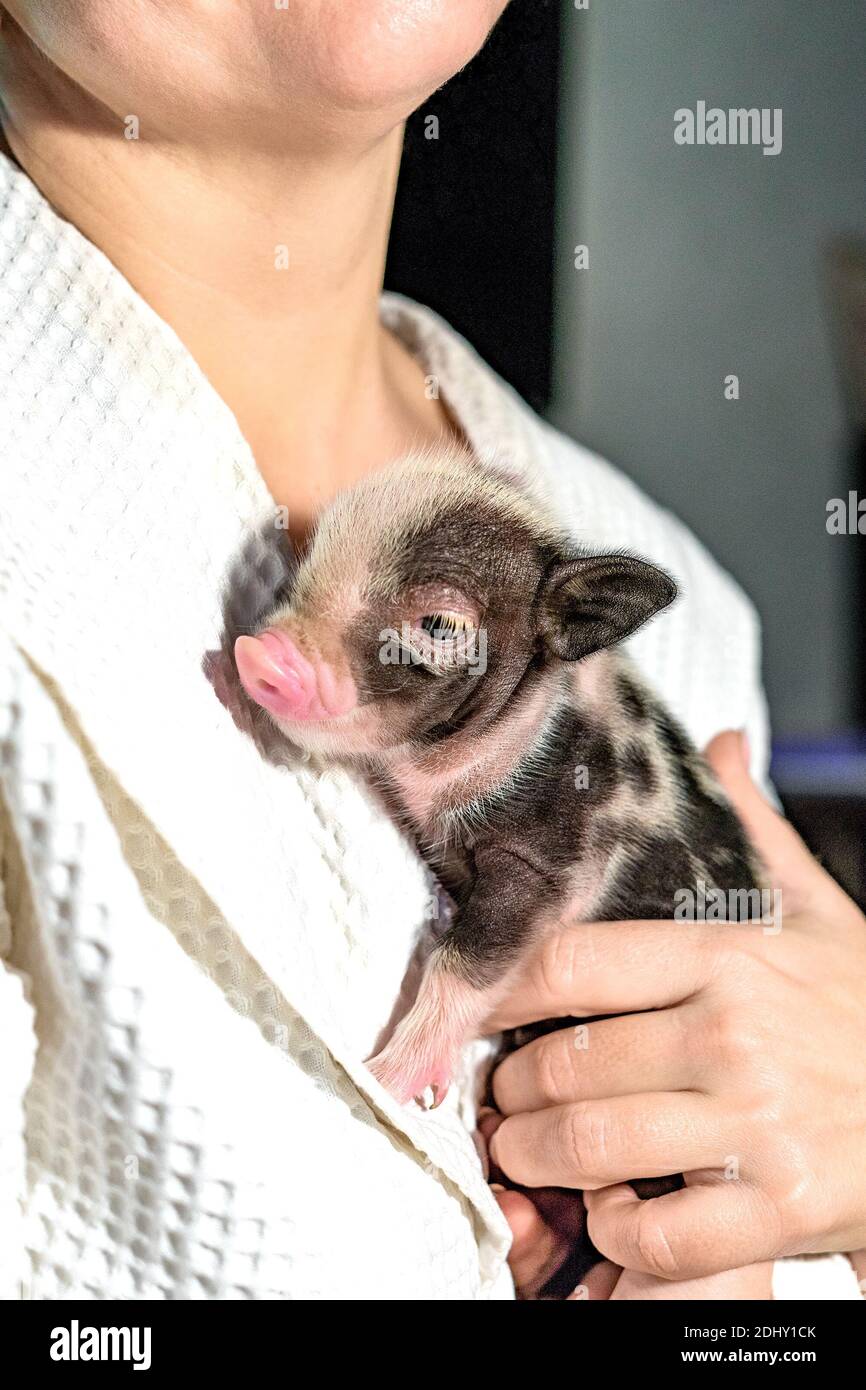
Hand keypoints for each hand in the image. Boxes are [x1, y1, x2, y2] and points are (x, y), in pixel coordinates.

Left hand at [486, 731, 865, 1280]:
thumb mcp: (822, 913)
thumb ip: (757, 833)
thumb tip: (723, 746)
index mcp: (730, 957)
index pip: (571, 962)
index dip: (502, 991)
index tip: (481, 1009)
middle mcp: (734, 1034)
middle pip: (564, 1063)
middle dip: (511, 1090)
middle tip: (503, 1097)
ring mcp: (757, 1123)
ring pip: (592, 1145)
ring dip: (540, 1158)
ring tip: (531, 1152)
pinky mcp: (780, 1208)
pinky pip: (658, 1233)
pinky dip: (619, 1233)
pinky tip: (617, 1213)